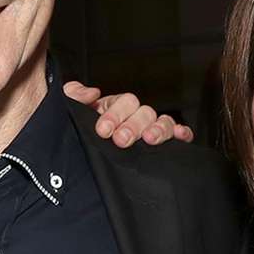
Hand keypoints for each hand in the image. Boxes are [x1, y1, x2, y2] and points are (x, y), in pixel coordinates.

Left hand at [63, 81, 193, 146]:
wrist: (78, 162)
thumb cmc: (81, 132)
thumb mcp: (71, 113)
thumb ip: (75, 97)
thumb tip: (90, 92)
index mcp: (116, 107)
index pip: (123, 102)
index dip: (115, 114)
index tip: (103, 129)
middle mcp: (135, 117)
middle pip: (143, 113)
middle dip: (133, 126)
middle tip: (121, 140)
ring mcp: (149, 129)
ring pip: (161, 122)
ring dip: (158, 129)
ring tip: (148, 140)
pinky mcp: (161, 144)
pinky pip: (177, 134)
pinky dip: (182, 133)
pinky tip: (179, 136)